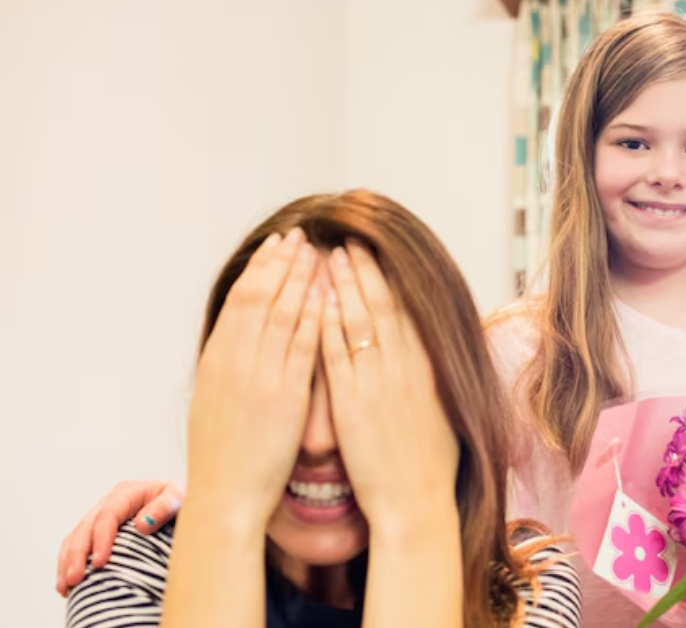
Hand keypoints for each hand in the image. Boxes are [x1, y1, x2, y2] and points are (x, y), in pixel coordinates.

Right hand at [56, 480, 183, 595]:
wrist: (180, 502)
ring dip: (67, 562)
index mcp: (127, 492)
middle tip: (76, 580)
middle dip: (78, 555)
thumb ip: (164, 507)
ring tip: (66, 586)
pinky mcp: (96, 530)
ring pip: (75, 538)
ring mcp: (99, 516)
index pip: (107, 516)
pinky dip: (68, 563)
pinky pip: (75, 545)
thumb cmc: (182, 501)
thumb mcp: (179, 498)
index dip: (101, 540)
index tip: (99, 563)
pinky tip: (66, 584)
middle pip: (85, 528)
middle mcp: (108, 503)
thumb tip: (142, 524)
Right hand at [184, 228, 321, 527]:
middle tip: (300, 234)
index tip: (278, 244)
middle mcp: (236, 360)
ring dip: (302, 278)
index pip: (241, 299)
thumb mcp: (216, 399)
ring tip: (319, 250)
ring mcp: (260, 376)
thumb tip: (240, 336)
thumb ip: (230, 364)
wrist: (225, 495)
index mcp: (218, 358)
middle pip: (261, 296)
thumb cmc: (222, 454)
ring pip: (283, 313)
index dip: (261, 268)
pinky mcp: (285, 396)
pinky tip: (330, 295)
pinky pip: (304, 346)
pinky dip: (316, 316)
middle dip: (282, 262)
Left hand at [321, 243, 459, 529]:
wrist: (417, 504)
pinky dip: (328, 325)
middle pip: (384, 306)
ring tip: (328, 256)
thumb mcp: (440, 415)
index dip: (390, 280)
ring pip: (360, 322)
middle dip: (365, 271)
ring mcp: (379, 384)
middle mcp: (404, 370)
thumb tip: (428, 362)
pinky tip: (317, 302)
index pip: (408, 313)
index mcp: (426, 371)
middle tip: (349, 240)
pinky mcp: (353, 404)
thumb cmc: (429, 468)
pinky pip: (337, 356)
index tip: (376, 255)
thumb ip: (430, 383)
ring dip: (343, 286)